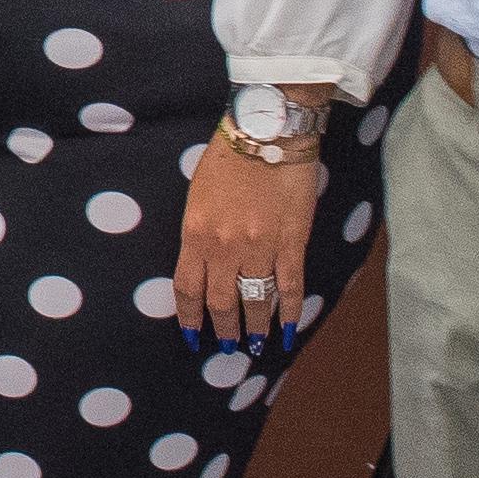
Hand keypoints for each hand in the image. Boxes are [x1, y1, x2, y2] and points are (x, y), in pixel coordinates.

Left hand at [174, 115, 323, 353]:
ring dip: (254, 327)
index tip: (192, 336)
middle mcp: (224, 247)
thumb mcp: (197, 194)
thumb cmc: (228, 156)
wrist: (267, 131)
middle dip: (223, 329)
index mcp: (195, 234)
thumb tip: (203, 262)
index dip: (190, 318)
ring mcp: (260, 247)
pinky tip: (288, 331)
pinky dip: (289, 313)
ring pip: (255, 301)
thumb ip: (198, 231)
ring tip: (255, 345)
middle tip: (227, 346)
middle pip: (221, 302)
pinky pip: (290, 287)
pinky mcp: (291, 242)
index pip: (187, 289)